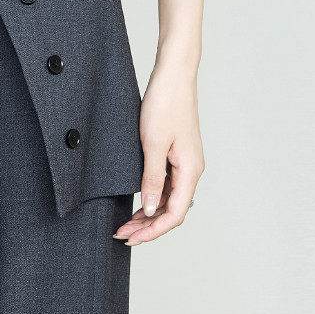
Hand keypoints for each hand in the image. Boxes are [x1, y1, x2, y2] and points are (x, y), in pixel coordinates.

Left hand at [113, 60, 203, 245]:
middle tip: (122, 235)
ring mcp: (186, 163)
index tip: (130, 238)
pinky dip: (152, 198)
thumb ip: (152, 179)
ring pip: (169, 200)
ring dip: (148, 214)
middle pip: (172, 211)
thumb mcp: (152, 144)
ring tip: (125, 223)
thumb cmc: (165, 104)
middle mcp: (192, 170)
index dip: (153, 231)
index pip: (174, 214)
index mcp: (190, 171)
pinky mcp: (178, 155)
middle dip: (148, 227)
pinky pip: (167, 186)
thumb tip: (150, 209)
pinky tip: (137, 203)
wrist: (174, 75)